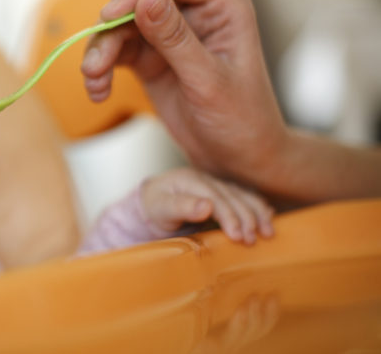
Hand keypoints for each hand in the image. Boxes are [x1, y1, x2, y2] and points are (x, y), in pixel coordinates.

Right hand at [81, 0, 286, 187]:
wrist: (238, 159)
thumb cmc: (241, 120)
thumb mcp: (209, 81)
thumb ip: (176, 39)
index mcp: (221, 5)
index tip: (110, 15)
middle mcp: (194, 12)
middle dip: (112, 28)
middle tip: (95, 64)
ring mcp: (169, 34)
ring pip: (120, 26)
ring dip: (101, 51)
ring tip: (94, 81)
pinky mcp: (151, 57)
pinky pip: (116, 51)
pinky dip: (101, 69)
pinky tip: (98, 92)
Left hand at [140, 167, 274, 244]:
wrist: (151, 204)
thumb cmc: (154, 208)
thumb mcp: (160, 209)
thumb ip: (181, 207)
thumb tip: (207, 206)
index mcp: (190, 180)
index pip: (215, 197)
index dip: (229, 216)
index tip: (237, 236)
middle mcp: (206, 179)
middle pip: (233, 197)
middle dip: (246, 218)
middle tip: (252, 241)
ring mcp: (217, 185)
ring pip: (243, 196)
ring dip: (258, 214)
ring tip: (268, 234)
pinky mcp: (224, 194)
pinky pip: (245, 198)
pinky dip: (258, 208)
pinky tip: (269, 218)